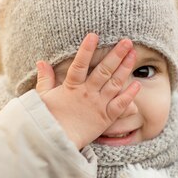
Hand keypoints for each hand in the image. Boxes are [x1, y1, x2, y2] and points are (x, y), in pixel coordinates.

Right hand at [35, 33, 139, 148]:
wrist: (56, 143)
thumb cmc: (47, 120)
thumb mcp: (42, 98)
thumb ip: (45, 79)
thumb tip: (41, 62)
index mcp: (70, 87)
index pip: (80, 64)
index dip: (86, 50)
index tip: (94, 35)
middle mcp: (86, 94)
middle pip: (104, 70)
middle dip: (116, 55)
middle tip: (127, 41)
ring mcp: (97, 105)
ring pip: (114, 84)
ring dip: (125, 68)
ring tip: (133, 54)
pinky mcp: (105, 119)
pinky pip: (120, 105)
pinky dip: (129, 95)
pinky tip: (137, 84)